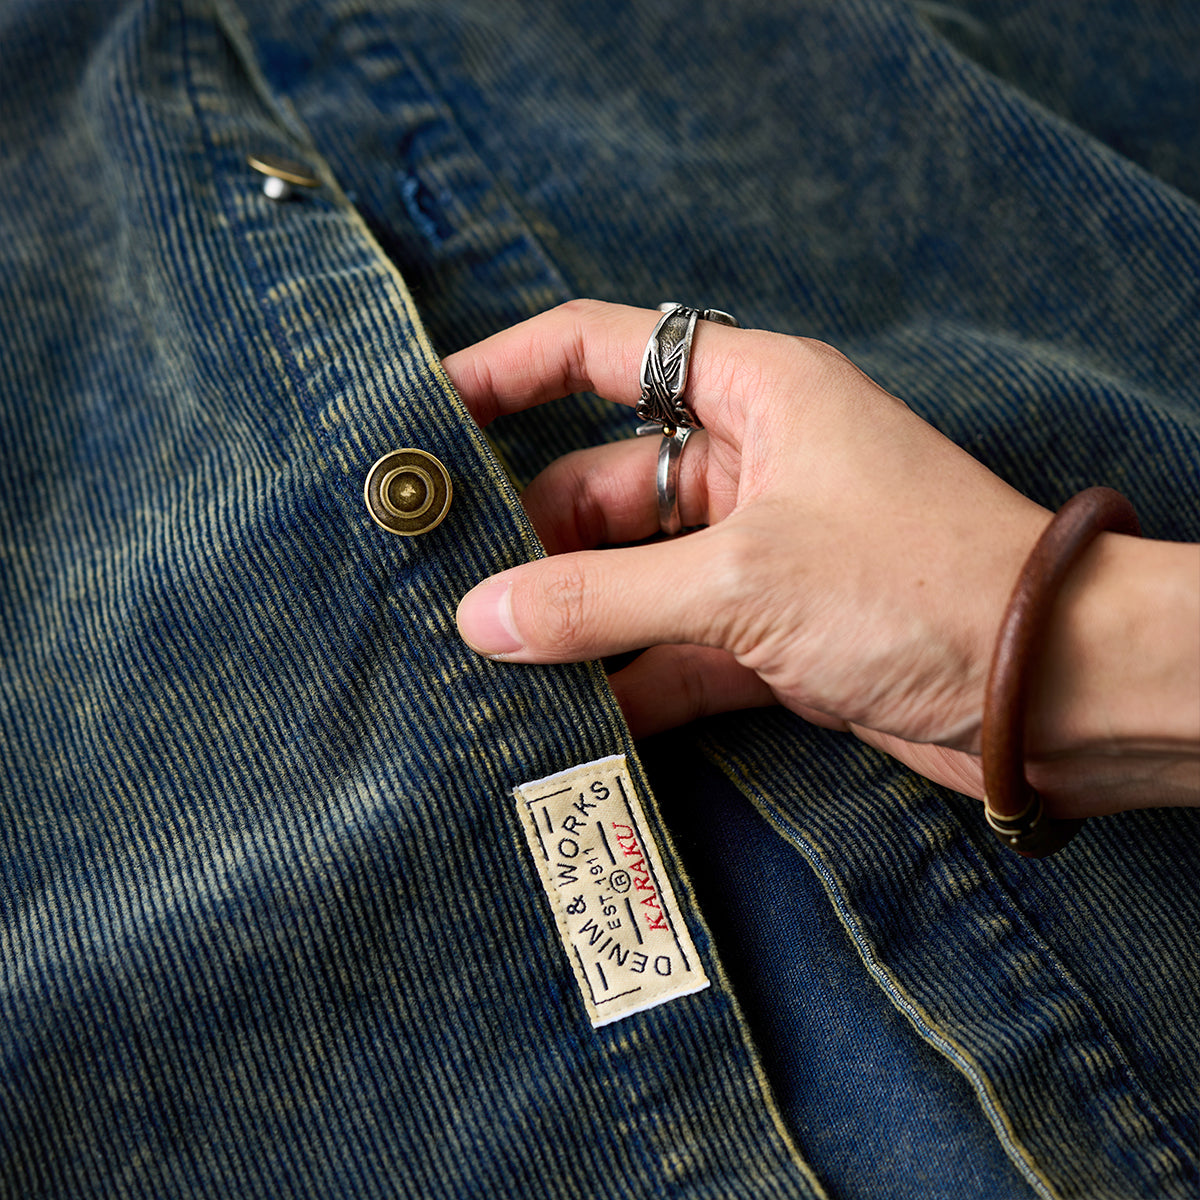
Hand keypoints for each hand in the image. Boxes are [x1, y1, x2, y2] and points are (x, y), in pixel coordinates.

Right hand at [444, 300, 1199, 814]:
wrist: (1051, 692)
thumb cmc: (919, 586)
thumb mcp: (740, 580)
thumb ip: (601, 599)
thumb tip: (482, 620)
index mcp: (752, 394)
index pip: (604, 350)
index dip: (511, 370)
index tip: (432, 411)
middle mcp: (750, 463)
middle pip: (603, 483)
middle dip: (529, 535)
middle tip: (443, 585)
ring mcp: (757, 551)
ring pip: (631, 575)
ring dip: (570, 618)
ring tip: (483, 660)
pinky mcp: (772, 631)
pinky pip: (671, 647)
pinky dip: (626, 681)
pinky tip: (568, 719)